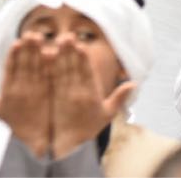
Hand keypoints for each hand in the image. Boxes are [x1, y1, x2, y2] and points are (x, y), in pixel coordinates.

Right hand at [0, 33, 52, 158]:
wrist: (33, 139)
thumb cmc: (14, 123)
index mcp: (8, 91)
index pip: (10, 70)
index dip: (13, 55)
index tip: (16, 42)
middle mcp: (21, 90)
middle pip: (24, 65)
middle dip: (27, 48)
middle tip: (30, 33)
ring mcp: (36, 91)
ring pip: (36, 67)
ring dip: (38, 51)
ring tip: (39, 37)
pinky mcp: (48, 93)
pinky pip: (49, 75)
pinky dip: (50, 63)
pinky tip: (51, 51)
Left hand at [50, 35, 135, 158]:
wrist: (69, 145)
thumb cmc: (89, 127)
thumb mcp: (108, 114)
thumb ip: (119, 98)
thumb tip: (134, 83)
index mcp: (91, 95)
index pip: (87, 73)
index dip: (84, 59)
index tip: (81, 45)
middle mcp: (77, 94)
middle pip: (74, 69)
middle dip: (70, 52)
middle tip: (67, 36)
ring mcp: (64, 95)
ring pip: (62, 71)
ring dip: (60, 55)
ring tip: (58, 40)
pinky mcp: (54, 96)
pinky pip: (52, 79)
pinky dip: (50, 66)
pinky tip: (46, 54)